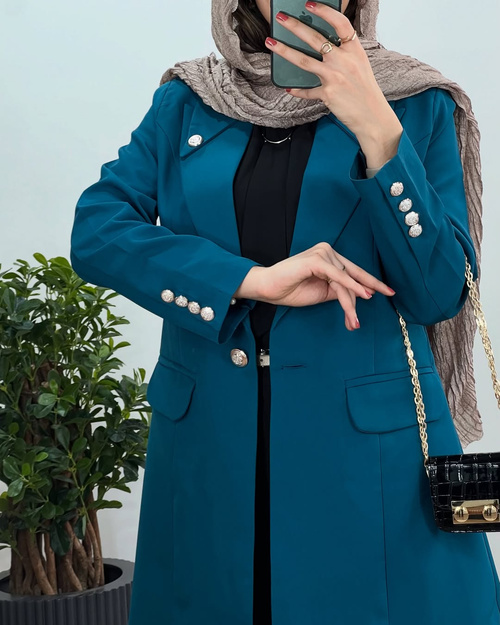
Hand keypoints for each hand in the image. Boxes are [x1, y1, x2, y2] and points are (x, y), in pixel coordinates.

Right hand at [234, 242, 394, 330]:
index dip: (371, 281)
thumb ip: (339, 291)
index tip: (387, 291)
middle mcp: (328, 251)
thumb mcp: (322, 293)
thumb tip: (358, 296)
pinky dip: (350, 288)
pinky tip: (362, 296)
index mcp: (329, 257)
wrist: (267, 288)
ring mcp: (323, 253)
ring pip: (346, 281)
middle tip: (389, 295)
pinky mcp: (317, 260)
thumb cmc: (290, 290)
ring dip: (351, 303)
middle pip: (353, 275)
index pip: (354, 271)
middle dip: (370, 288)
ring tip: (353, 322)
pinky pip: (339, 277)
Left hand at [265, 1, 402, 164]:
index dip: (324, 11)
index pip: (339, 23)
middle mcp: (343, 60)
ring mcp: (334, 77)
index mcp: (354, 50)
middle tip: (280, 17)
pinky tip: (287, 88)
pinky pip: (307, 90)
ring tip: (270, 42)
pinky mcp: (327, 94)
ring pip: (303, 60)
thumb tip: (322, 46)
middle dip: (295, 26)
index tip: (309, 4)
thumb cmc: (365, 90)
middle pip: (315, 39)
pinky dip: (297, 90)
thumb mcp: (360, 65)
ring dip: (284, 50)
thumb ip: (343, 53)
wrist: (372, 116)